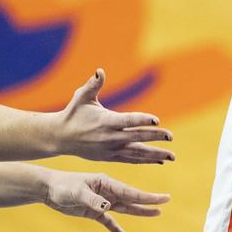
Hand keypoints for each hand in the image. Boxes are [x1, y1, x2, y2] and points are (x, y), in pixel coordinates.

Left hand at [43, 170, 170, 231]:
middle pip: (131, 198)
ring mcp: (102, 201)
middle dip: (148, 201)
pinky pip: (109, 221)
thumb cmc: (62, 186)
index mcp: (106, 182)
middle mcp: (107, 191)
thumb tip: (106, 207)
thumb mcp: (77, 192)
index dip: (147, 196)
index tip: (163, 198)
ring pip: (124, 208)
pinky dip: (116, 229)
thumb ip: (92, 199)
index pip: (130, 191)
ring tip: (156, 213)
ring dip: (139, 211)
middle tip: (165, 201)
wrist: (49, 189)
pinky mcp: (94, 211)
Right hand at [51, 69, 175, 163]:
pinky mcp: (110, 157)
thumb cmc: (73, 113)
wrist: (60, 137)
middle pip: (137, 137)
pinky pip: (131, 159)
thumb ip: (93, 84)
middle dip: (155, 137)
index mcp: (105, 121)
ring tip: (171, 155)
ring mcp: (110, 149)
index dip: (143, 120)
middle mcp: (110, 137)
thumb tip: (100, 71)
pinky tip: (159, 160)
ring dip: (155, 154)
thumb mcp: (81, 97)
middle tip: (170, 137)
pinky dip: (145, 160)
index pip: (128, 120)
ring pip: (136, 152)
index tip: (157, 121)